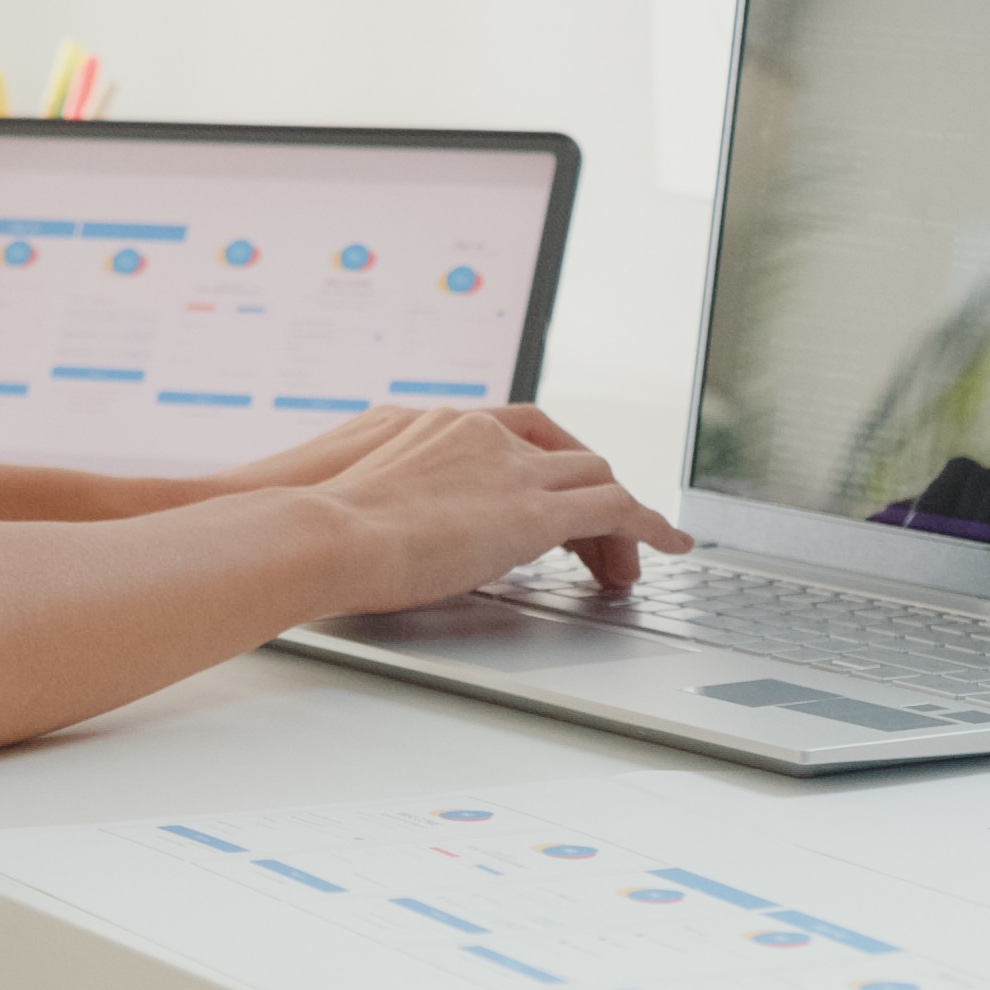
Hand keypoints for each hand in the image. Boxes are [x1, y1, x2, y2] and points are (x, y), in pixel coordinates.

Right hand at [293, 408, 692, 614]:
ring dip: (621, 520)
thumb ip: (398, 501)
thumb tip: (401, 536)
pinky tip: (667, 547)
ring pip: (597, 479)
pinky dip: (650, 526)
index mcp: (441, 424)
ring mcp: (512, 469)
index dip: (550, 462)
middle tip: (598, 543)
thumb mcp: (362, 496)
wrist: (323, 531)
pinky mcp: (536, 510)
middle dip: (591, 498)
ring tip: (628, 565)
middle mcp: (485, 435)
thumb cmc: (322, 528)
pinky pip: (616, 509)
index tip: (558, 494)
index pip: (520, 431)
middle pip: (567, 455)